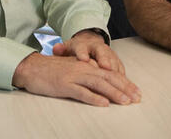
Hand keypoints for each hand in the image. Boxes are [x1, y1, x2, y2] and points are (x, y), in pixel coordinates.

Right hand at [12, 52, 140, 106]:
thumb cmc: (54, 70)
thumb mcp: (74, 69)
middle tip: (137, 98)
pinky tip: (104, 103)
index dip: (125, 82)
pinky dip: (94, 98)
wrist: (33, 67)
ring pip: (99, 84)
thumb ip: (89, 74)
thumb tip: (104, 84)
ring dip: (114, 93)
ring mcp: (75, 76)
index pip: (111, 73)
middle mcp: (84, 68)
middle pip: (109, 77)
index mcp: (88, 65)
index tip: (137, 92)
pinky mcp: (65, 85)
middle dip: (125, 88)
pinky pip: (81, 92)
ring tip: (126, 101)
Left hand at [53, 29, 124, 73]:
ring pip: (113, 62)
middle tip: (106, 67)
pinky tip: (126, 86)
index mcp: (84, 45)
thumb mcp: (67, 49)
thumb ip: (61, 50)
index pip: (82, 49)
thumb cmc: (77, 50)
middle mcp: (98, 48)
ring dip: (117, 71)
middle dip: (105, 60)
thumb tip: (56, 48)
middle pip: (102, 53)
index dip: (82, 53)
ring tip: (119, 80)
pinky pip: (120, 68)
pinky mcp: (115, 61)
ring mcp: (108, 54)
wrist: (89, 42)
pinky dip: (124, 78)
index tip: (83, 59)